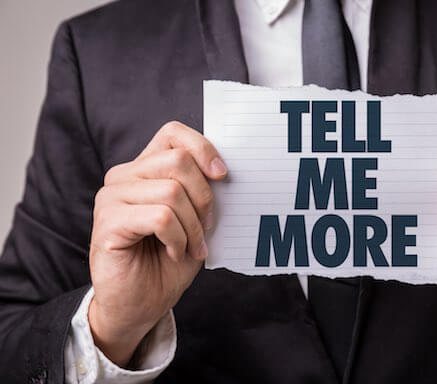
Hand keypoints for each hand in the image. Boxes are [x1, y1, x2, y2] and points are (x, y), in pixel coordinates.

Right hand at [88, 121, 226, 366]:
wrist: (140, 305)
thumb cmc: (167, 261)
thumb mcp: (194, 220)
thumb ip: (201, 191)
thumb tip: (224, 169)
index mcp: (144, 169)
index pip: (173, 133)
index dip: (203, 148)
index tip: (223, 175)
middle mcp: (123, 176)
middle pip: (179, 161)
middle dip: (205, 198)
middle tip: (206, 229)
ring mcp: (111, 197)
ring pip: (172, 192)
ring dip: (192, 226)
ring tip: (191, 247)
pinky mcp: (108, 222)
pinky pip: (161, 217)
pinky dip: (178, 239)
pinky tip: (173, 252)